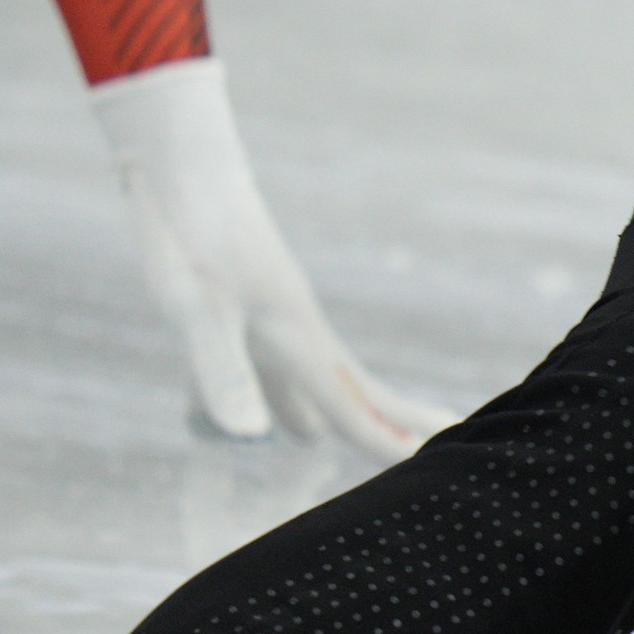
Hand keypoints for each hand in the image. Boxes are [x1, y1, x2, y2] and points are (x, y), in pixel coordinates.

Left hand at [89, 58, 453, 457]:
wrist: (184, 163)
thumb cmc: (187, 235)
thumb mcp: (196, 308)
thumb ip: (221, 371)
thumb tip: (250, 439)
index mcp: (294, 335)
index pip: (346, 404)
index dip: (382, 442)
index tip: (427, 469)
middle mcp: (297, 327)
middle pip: (357, 388)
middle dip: (399, 419)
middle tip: (449, 439)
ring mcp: (277, 314)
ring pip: (323, 378)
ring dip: (353, 410)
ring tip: (378, 437)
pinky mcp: (251, 304)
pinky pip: (283, 366)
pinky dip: (296, 398)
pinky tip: (274, 416)